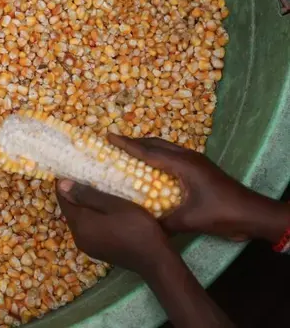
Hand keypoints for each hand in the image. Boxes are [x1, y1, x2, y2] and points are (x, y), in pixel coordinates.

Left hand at [56, 179, 172, 275]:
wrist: (155, 261)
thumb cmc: (137, 228)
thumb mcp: (114, 206)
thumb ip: (87, 195)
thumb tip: (61, 184)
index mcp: (80, 224)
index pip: (63, 200)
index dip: (63, 185)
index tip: (69, 170)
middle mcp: (78, 237)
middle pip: (70, 211)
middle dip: (73, 195)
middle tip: (82, 176)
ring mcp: (87, 246)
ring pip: (79, 221)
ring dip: (83, 207)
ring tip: (93, 190)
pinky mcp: (97, 251)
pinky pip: (87, 229)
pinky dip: (90, 218)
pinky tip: (101, 211)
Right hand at [108, 135, 279, 240]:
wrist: (253, 214)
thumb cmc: (222, 214)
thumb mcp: (188, 221)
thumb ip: (162, 223)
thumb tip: (141, 225)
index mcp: (182, 165)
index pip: (149, 152)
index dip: (127, 144)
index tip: (108, 136)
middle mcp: (188, 158)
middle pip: (156, 144)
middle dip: (134, 141)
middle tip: (114, 142)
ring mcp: (196, 161)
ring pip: (166, 148)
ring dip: (147, 147)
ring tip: (129, 151)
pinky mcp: (200, 168)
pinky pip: (173, 156)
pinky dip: (158, 156)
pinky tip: (152, 167)